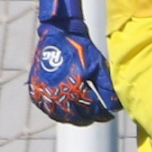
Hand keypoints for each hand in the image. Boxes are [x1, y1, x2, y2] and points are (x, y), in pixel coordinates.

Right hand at [28, 0, 119, 124]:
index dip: (101, 115)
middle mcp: (57, 93)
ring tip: (84, 117)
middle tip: (98, 117)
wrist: (60, 32)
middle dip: (89, 118)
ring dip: (74, 119)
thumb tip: (115, 107)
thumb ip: (107, 88)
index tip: (109, 115)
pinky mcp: (36, 91)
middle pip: (75, 116)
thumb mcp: (98, 66)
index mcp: (74, 87)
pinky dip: (58, 114)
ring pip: (61, 116)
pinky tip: (67, 113)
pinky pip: (47, 110)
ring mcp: (44, 93)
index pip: (90, 110)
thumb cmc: (81, 49)